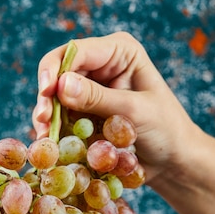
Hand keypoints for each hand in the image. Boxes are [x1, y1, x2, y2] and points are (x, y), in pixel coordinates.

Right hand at [33, 32, 198, 182]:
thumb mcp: (133, 111)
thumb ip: (97, 98)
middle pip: (59, 73)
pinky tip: (50, 146)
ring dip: (46, 118)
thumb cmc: (165, 130)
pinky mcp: (85, 116)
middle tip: (41, 122)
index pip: (76, 52)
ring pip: (55, 99)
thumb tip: (60, 85)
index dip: (55, 70)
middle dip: (46, 97)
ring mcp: (90, 93)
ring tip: (45, 138)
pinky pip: (61, 120)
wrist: (173, 162)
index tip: (46, 94)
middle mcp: (101, 67)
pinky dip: (53, 132)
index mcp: (118, 52)